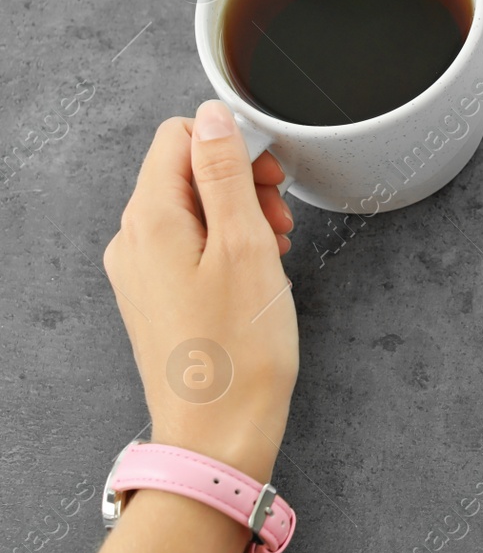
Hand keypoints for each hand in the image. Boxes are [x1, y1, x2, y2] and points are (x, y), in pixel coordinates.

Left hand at [101, 100, 298, 483]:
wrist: (219, 435)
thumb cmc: (238, 352)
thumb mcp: (245, 246)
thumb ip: (226, 174)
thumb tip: (213, 117)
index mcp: (149, 220)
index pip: (180, 137)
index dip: (234, 144)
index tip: (273, 178)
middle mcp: (132, 242)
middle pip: (184, 171)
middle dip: (240, 181)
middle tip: (280, 218)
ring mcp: (140, 273)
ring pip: (191, 209)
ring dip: (238, 215)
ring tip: (275, 249)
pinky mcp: (156, 298)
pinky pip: (188, 246)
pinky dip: (227, 246)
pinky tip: (256, 273)